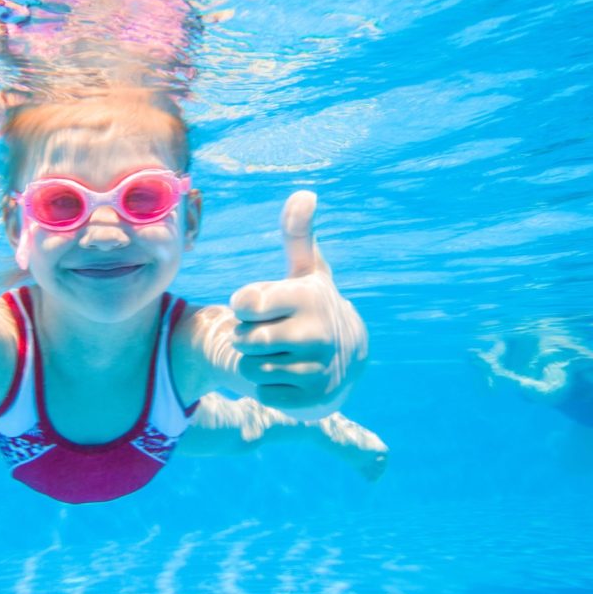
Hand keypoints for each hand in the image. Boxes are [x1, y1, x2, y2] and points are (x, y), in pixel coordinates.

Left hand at [230, 191, 366, 419]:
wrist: (348, 357)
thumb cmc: (312, 306)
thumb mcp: (306, 270)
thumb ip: (298, 234)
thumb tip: (305, 193)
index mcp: (309, 298)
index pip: (244, 303)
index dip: (244, 305)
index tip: (259, 306)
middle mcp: (317, 334)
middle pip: (244, 339)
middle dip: (247, 336)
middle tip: (267, 332)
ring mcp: (316, 369)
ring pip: (251, 368)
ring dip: (256, 362)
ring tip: (278, 352)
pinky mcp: (311, 400)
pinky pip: (263, 393)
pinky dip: (268, 386)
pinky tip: (288, 374)